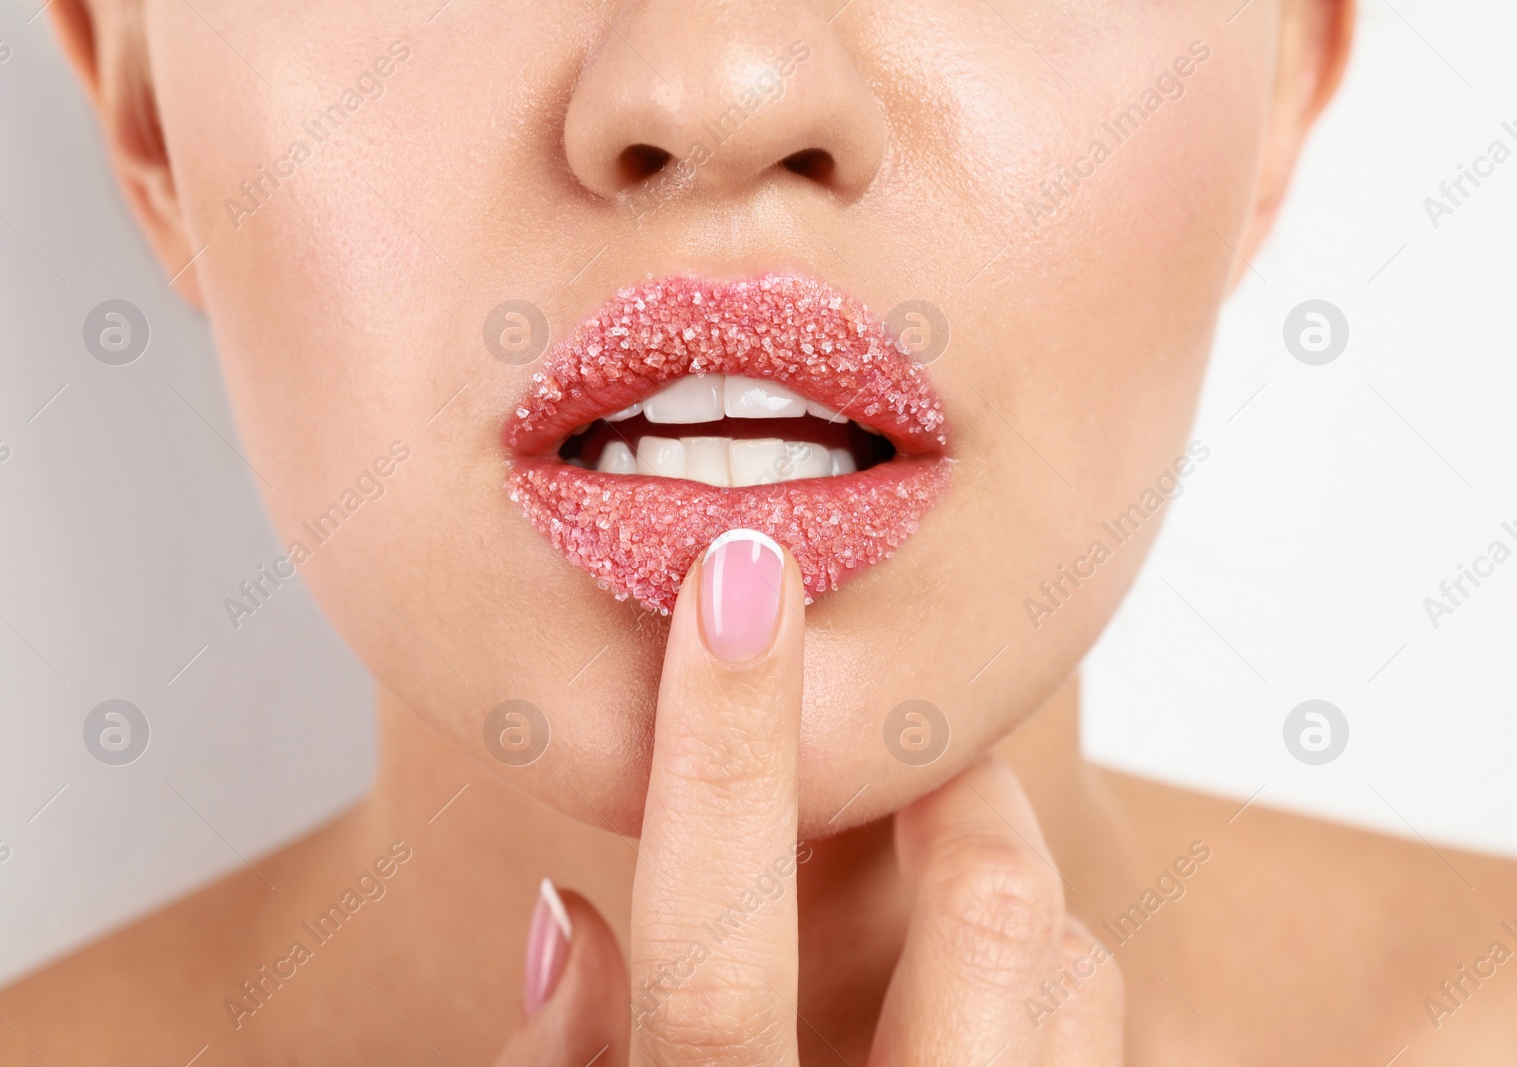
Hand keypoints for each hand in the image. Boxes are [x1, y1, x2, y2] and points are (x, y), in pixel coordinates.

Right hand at [495, 530, 1122, 1064]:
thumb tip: (571, 913)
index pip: (714, 958)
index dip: (717, 754)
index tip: (736, 575)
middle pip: (992, 918)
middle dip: (951, 784)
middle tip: (889, 748)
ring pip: (1085, 966)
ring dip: (1001, 882)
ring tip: (919, 881)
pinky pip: (1101, 1032)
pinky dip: (1041, 975)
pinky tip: (957, 999)